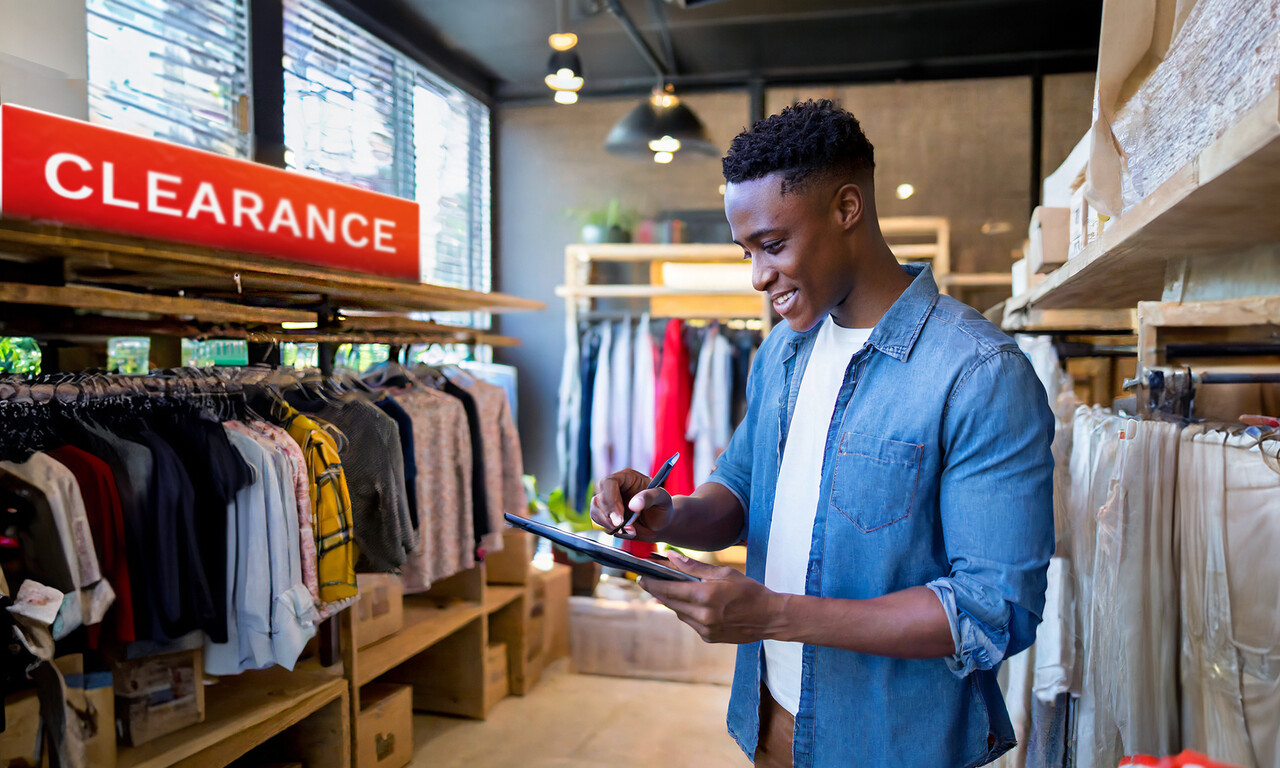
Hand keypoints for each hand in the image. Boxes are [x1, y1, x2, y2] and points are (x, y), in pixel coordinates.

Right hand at [590, 469, 674, 540]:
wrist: (661, 524)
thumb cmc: (663, 507)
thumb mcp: (663, 499)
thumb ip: (650, 497)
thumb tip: (634, 505)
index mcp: (626, 477)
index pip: (608, 483)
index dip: (610, 499)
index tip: (619, 517)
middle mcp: (614, 488)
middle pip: (598, 498)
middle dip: (609, 516)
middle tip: (622, 526)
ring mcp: (608, 503)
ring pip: (595, 512)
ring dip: (609, 524)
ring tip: (630, 529)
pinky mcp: (607, 516)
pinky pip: (600, 524)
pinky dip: (611, 530)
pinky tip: (626, 531)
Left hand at [639, 552, 787, 644]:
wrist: (770, 617)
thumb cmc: (750, 590)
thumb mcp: (724, 573)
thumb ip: (695, 567)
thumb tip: (671, 557)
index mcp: (705, 596)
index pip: (668, 589)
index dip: (651, 583)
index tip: (640, 577)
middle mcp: (702, 616)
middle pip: (669, 602)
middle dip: (658, 591)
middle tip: (649, 580)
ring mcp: (705, 630)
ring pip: (679, 613)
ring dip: (673, 601)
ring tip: (672, 588)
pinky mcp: (709, 637)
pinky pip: (690, 622)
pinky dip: (688, 611)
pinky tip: (693, 603)